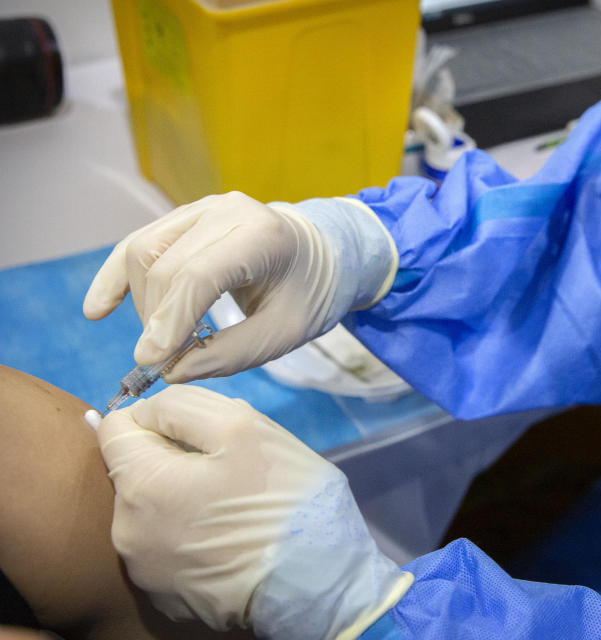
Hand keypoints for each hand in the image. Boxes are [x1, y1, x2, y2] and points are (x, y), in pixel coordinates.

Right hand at [83, 192, 396, 381]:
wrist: (323, 256)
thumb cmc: (309, 295)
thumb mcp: (283, 334)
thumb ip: (229, 354)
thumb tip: (170, 369)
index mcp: (263, 235)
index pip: (200, 274)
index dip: (171, 320)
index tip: (153, 362)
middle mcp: (227, 211)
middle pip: (165, 265)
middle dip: (157, 320)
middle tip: (165, 362)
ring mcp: (203, 209)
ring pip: (143, 253)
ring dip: (142, 305)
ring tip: (163, 342)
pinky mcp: (185, 218)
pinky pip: (139, 244)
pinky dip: (117, 278)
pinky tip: (97, 309)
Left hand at [98, 385, 411, 634]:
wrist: (316, 582)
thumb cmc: (283, 497)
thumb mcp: (242, 426)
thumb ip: (182, 406)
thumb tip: (145, 412)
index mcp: (140, 484)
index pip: (116, 427)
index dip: (158, 417)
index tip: (200, 432)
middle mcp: (126, 531)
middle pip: (134, 470)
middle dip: (172, 459)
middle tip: (227, 469)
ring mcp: (143, 569)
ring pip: (151, 509)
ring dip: (180, 497)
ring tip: (231, 505)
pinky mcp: (164, 595)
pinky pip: (166, 546)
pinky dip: (189, 534)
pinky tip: (227, 538)